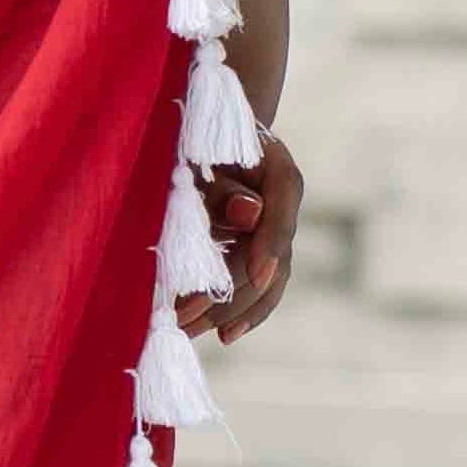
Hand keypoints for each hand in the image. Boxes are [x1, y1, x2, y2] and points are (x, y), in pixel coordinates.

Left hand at [186, 131, 298, 342]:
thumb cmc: (204, 140)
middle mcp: (283, 205)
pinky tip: (224, 335)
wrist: (215, 132)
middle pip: (270, 256)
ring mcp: (275, 231)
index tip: (256, 275)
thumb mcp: (206, 153)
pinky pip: (263, 288)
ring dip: (230, 310)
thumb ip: (227, 185)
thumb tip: (251, 214)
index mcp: (278, 171)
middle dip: (229, 291)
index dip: (271, 244)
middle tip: (183, 316)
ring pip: (267, 280)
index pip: (282, 211)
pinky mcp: (261, 250)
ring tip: (191, 331)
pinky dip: (245, 312)